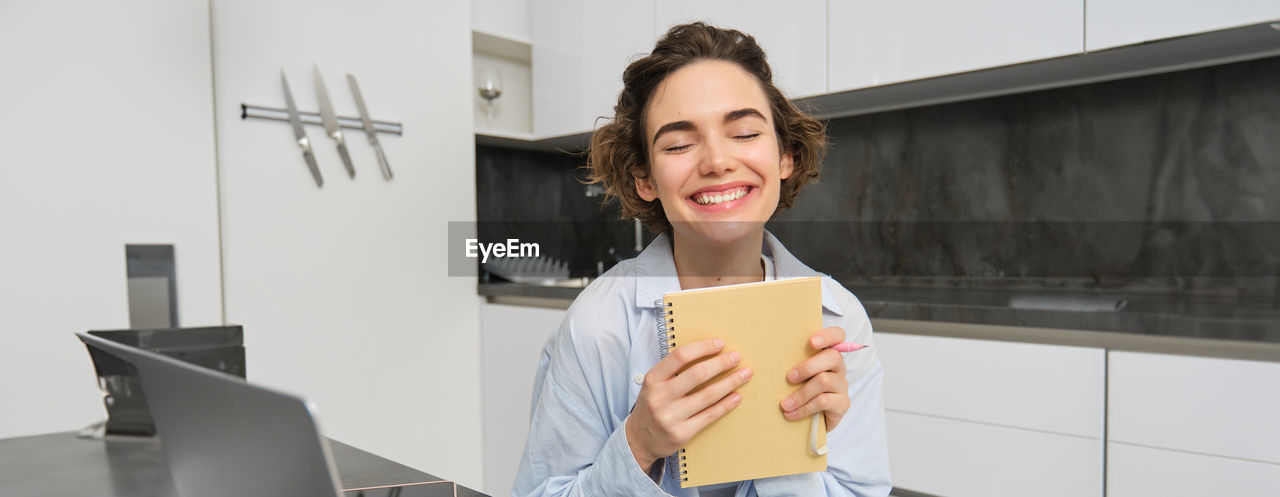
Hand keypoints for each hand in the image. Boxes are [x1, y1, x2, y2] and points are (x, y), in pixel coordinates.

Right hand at [625, 337, 753, 469]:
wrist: (639, 439)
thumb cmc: (653, 405)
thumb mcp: (654, 384)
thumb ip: (673, 370)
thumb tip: (708, 353)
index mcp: (652, 379)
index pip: (680, 356)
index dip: (703, 348)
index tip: (720, 343)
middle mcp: (660, 397)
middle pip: (697, 374)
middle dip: (721, 363)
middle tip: (736, 357)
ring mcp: (670, 417)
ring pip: (708, 395)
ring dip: (730, 382)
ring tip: (744, 374)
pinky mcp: (681, 433)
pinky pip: (709, 415)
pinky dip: (726, 404)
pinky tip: (737, 396)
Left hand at [779, 327, 850, 429]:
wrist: (808, 421)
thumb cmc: (796, 390)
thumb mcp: (792, 374)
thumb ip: (787, 361)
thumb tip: (760, 358)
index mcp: (826, 354)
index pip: (837, 336)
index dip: (828, 335)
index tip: (811, 342)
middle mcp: (838, 367)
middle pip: (832, 357)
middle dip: (808, 367)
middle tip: (789, 377)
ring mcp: (842, 385)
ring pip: (825, 381)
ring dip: (801, 393)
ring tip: (785, 404)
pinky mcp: (842, 403)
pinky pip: (824, 401)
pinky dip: (804, 408)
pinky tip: (791, 413)